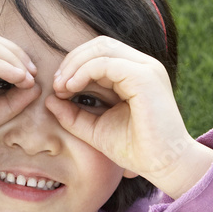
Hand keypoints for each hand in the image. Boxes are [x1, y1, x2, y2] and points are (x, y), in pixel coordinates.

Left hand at [45, 37, 212, 198]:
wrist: (163, 166)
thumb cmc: (136, 149)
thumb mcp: (96, 129)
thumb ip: (73, 114)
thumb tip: (49, 99)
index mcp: (136, 74)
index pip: (100, 53)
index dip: (75, 65)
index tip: (58, 89)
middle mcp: (144, 66)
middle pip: (99, 45)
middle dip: (72, 60)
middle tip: (56, 84)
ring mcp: (146, 68)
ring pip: (102, 48)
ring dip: (75, 64)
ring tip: (61, 86)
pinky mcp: (144, 77)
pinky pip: (106, 63)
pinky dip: (84, 71)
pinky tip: (71, 88)